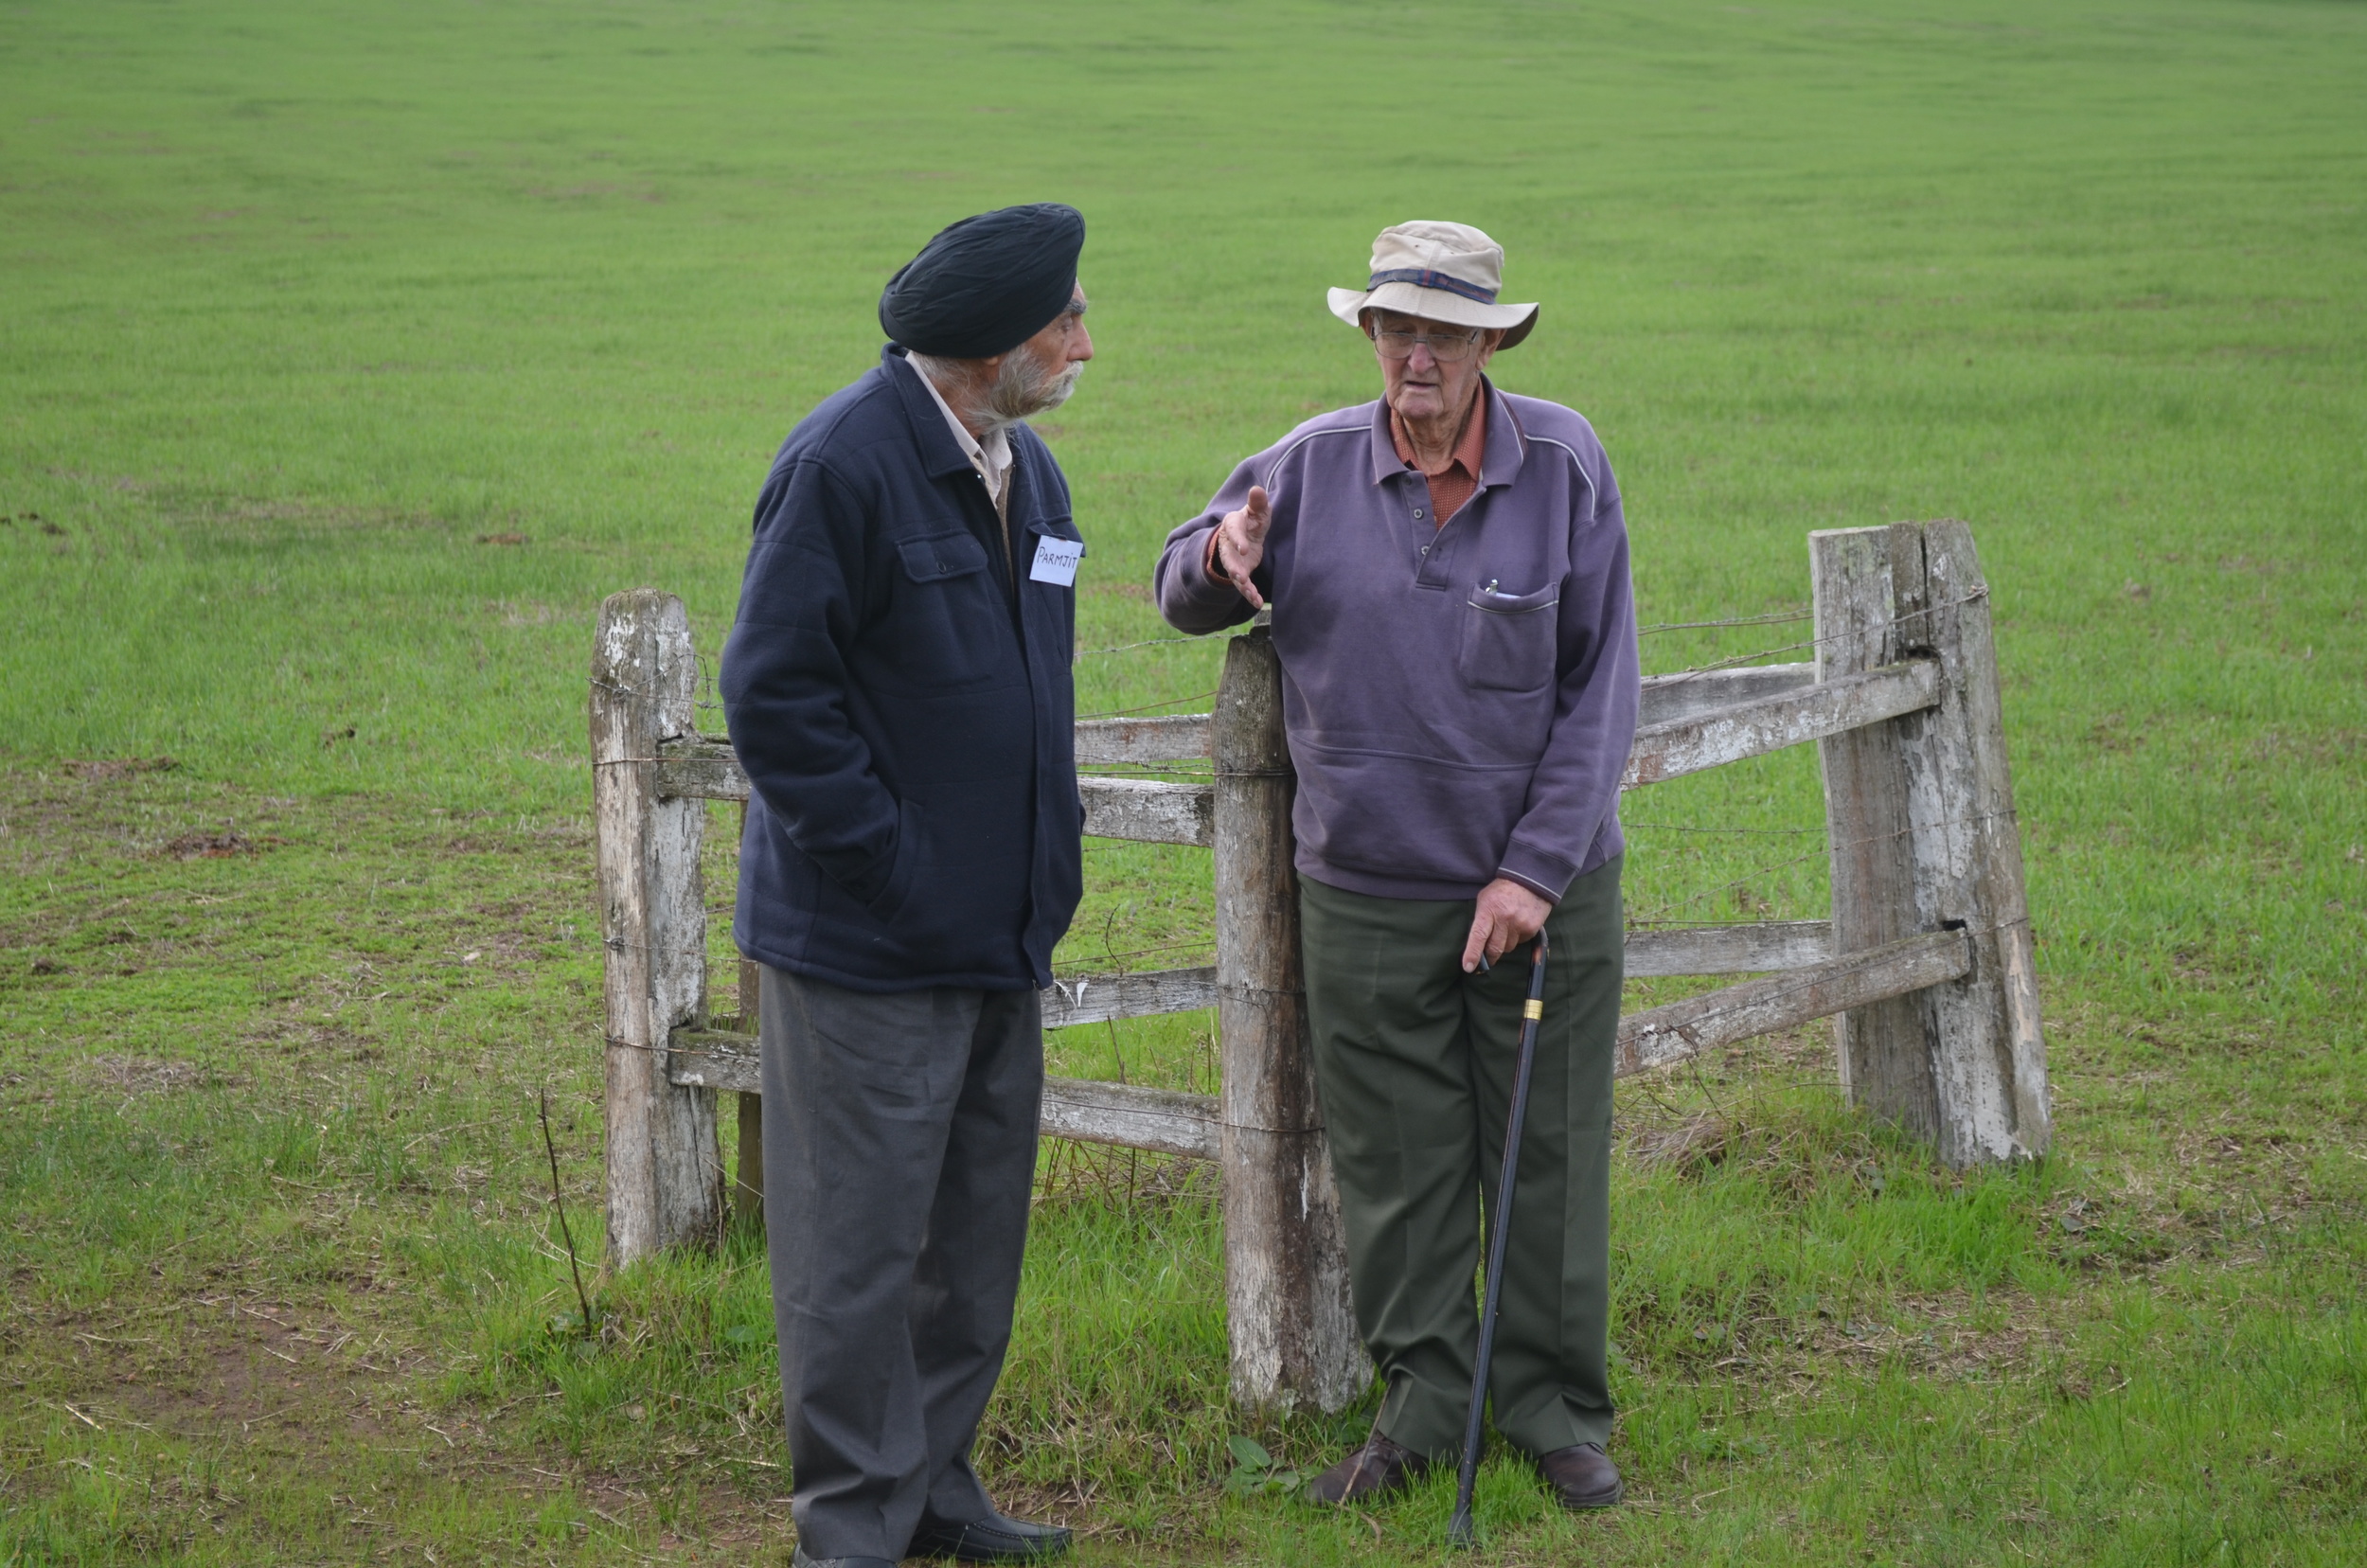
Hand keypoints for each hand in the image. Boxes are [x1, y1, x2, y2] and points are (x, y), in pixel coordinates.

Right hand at [1210, 485, 1272, 609]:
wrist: (1245, 534)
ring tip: (1251, 594)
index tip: (1244, 548)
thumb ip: (1257, 502)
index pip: (1233, 532)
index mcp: (1231, 525)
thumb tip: (1257, 489)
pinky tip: (1258, 602)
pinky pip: (1244, 585)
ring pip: (1234, 574)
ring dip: (1242, 585)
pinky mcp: (1241, 571)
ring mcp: (1233, 560)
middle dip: (1233, 568)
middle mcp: (1228, 545)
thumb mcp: (1257, 510)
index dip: (1237, 540)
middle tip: (1240, 576)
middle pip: (1228, 558)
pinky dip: (1250, 594)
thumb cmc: (1252, 519)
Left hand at [1461, 877, 1551, 973]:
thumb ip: (1481, 919)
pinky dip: (1517, 938)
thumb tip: (1478, 943)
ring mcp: (1520, 924)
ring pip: (1508, 948)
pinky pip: (1521, 942)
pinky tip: (1517, 925)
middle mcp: (1505, 918)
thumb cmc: (1502, 890)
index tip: (1469, 967)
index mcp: (1488, 910)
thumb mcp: (1485, 899)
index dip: (1473, 953)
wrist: (1530, 879)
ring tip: (1505, 930)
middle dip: (1489, 958)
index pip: (1478, 936)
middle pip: (1495, 948)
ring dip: (1504, 945)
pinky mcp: (1532, 928)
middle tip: (1486, 961)